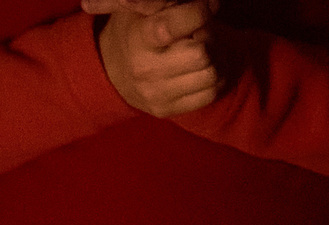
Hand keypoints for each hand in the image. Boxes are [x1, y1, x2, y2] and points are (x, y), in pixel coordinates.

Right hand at [93, 0, 220, 118]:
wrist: (111, 71)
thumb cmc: (135, 30)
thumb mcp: (142, 9)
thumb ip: (165, 2)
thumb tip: (208, 3)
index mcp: (139, 38)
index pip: (174, 27)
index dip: (199, 13)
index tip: (207, 7)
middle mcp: (145, 69)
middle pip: (202, 54)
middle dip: (209, 39)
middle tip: (202, 33)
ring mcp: (156, 94)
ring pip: (212, 76)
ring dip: (216, 59)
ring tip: (205, 50)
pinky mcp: (166, 110)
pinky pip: (210, 94)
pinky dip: (215, 79)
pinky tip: (203, 68)